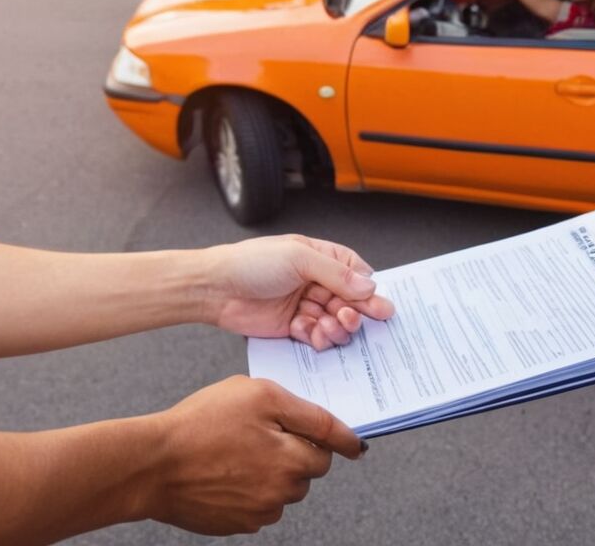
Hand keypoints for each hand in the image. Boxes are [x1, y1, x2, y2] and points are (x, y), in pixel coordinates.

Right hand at [142, 376, 365, 534]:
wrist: (151, 464)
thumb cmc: (202, 422)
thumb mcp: (260, 395)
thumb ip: (306, 413)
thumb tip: (339, 436)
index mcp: (292, 458)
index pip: (330, 447)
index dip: (343, 440)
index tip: (357, 446)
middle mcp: (281, 491)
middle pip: (309, 469)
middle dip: (297, 449)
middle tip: (265, 431)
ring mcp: (259, 512)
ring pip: (284, 488)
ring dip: (275, 472)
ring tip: (239, 451)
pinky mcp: (237, 524)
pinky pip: (260, 504)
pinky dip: (253, 489)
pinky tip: (227, 472)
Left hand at [204, 234, 394, 349]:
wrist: (214, 288)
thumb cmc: (252, 263)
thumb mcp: (299, 259)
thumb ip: (336, 273)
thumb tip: (369, 286)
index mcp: (321, 257)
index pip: (356, 273)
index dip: (368, 290)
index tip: (379, 306)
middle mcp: (316, 281)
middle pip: (349, 300)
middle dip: (356, 312)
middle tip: (354, 320)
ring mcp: (305, 304)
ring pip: (335, 321)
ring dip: (337, 327)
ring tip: (331, 326)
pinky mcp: (292, 327)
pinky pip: (317, 336)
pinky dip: (319, 337)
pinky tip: (312, 333)